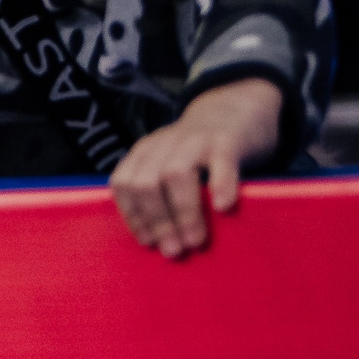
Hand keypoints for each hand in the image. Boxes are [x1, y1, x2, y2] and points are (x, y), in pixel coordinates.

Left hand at [109, 76, 284, 259]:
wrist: (234, 108)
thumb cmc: (200, 152)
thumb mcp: (172, 165)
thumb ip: (163, 195)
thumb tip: (162, 243)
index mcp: (145, 153)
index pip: (123, 183)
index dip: (132, 215)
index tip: (148, 242)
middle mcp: (163, 145)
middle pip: (145, 182)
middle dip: (156, 220)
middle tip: (173, 250)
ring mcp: (195, 140)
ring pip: (176, 174)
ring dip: (183, 212)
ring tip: (195, 241)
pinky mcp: (227, 140)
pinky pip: (221, 162)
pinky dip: (220, 185)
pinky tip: (224, 208)